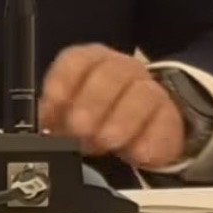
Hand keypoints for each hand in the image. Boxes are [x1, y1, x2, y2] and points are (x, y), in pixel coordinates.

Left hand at [39, 46, 186, 170]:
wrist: (144, 128)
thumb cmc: (98, 118)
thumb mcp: (70, 116)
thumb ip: (55, 118)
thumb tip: (42, 130)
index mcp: (91, 63)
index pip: (76, 60)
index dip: (62, 82)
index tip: (52, 107)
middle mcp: (122, 70)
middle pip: (110, 73)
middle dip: (91, 103)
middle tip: (78, 130)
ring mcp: (149, 90)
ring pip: (141, 94)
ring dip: (121, 119)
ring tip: (106, 141)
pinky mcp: (170, 116)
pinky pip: (164, 122)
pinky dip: (149, 139)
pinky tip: (137, 153)